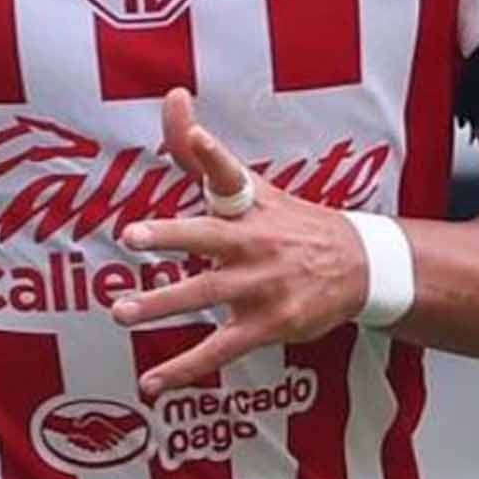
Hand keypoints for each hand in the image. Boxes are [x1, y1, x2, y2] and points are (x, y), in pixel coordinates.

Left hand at [113, 90, 372, 396]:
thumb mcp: (249, 186)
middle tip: (132, 236)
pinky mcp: (266, 325)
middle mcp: (253, 241)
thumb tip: (172, 95)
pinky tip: (152, 382)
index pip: (228, 171)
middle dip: (172, 236)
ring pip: (206, 295)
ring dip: (163, 305)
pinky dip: (183, 369)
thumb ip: (200, 151)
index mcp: (249, 204)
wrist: (356, 267)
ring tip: (122, 312)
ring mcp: (260, 286)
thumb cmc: (288, 222)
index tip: (191, 133)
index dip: (209, 150)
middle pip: (209, 236)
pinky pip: (218, 350)